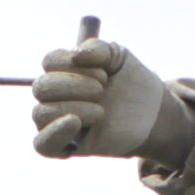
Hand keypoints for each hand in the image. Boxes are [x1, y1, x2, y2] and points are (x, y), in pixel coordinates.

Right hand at [31, 39, 194, 165]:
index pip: (49, 62)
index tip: (103, 73)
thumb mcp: (118, 56)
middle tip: (102, 90)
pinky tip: (75, 123)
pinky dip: (54, 133)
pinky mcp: (67, 146)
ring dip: (72, 107)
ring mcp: (59, 122)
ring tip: (101, 112)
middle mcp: (56, 97)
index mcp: (64, 72)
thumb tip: (76, 54)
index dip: (70, 63)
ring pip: (41, 113)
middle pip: (41, 87)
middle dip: (73, 85)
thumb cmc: (131, 83)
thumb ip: (97, 48)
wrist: (153, 113)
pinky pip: (43, 145)